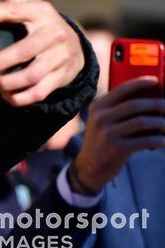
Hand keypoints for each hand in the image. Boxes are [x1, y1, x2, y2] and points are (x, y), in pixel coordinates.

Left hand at [0, 0, 84, 106]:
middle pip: (23, 51)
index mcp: (39, 11)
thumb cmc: (36, 22)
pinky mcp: (61, 76)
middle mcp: (53, 34)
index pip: (13, 10)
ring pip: (32, 75)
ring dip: (6, 83)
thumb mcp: (25, 3)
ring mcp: (59, 56)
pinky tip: (4, 94)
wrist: (71, 44)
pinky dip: (19, 97)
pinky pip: (39, 92)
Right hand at [70, 76, 164, 192]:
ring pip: (142, 122)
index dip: (140, 83)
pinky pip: (145, 140)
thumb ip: (120, 110)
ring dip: (161, 123)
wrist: (90, 167)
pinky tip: (164, 141)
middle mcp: (100, 117)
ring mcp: (107, 132)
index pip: (121, 89)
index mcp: (97, 106)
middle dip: (156, 104)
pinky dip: (159, 140)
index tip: (155, 80)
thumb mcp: (103, 122)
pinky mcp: (116, 148)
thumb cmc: (103, 141)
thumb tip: (151, 100)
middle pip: (135, 104)